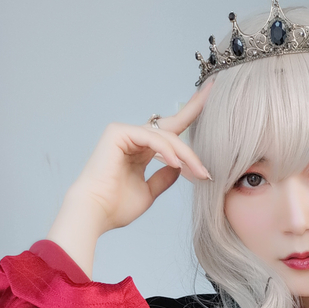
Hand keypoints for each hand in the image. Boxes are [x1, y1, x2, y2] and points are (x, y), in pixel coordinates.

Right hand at [47, 83, 212, 276]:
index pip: (168, 133)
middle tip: (214, 93)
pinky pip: (152, 138)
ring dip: (186, 154)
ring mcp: (124, 132)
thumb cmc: (115, 207)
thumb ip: (164, 177)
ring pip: (166, 137)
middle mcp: (132, 138)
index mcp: (139, 151)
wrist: (94, 214)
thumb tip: (180, 166)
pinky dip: (167, 151)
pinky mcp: (118, 132)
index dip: (189, 116)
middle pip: (171, 127)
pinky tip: (178, 163)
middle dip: (193, 110)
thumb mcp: (149, 192)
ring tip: (200, 172)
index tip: (209, 98)